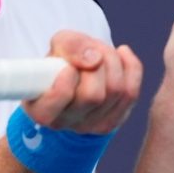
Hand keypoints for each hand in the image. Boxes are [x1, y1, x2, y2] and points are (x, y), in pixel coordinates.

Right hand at [23, 30, 142, 134]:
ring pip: (115, 91)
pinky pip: (131, 93)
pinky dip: (131, 67)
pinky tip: (121, 54)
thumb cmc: (61, 61)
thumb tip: (94, 59)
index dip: (69, 76)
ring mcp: (91, 127)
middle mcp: (65, 123)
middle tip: (91, 51)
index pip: (60, 97)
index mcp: (42, 109)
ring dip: (112, 61)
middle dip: (97, 62)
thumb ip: (69, 46)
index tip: (69, 65)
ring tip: (102, 52)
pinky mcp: (113, 121)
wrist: (76, 73)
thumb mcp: (57, 45)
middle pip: (93, 95)